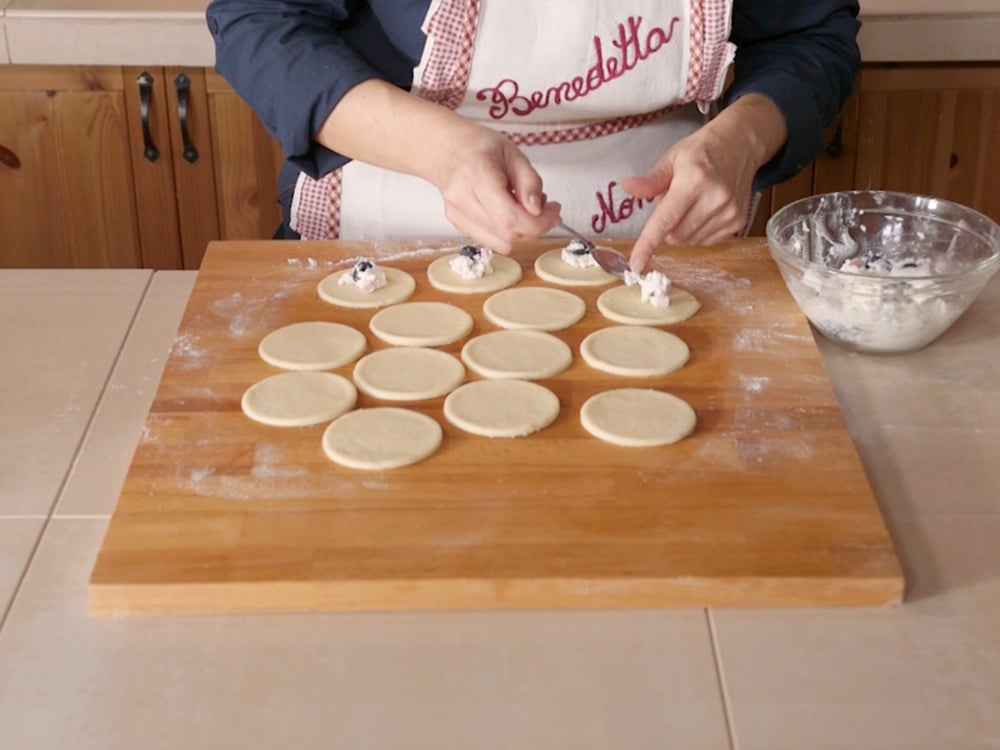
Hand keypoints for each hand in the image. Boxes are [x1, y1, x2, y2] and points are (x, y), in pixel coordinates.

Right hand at [316, 79, 559, 252]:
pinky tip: (510, 211)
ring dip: (519, 232)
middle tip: (545, 208)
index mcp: (477, 177)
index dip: (539, 222)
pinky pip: (489, 239)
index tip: (552, 210)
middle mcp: (464, 201)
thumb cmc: (471, 142)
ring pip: (498, 244)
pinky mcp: (457, 224)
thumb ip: (527, 180)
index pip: (513, 218)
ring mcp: (457, 216)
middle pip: (507, 238)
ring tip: (527, 207)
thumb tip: (540, 207)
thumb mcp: (506, 149)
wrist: (429, 144)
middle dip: (532, 229)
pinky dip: (506, 231)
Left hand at [623, 94, 787, 272]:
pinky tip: (702, 211)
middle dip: (666, 228)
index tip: (636, 264)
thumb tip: (628, 187)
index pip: (665, 220)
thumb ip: (650, 180)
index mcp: (694, 180)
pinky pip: (705, 241)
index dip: (648, 244)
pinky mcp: (737, 222)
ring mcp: (729, 212)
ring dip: (681, 230)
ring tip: (690, 204)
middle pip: (676, 236)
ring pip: (690, 241)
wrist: (740, 145)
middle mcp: (715, 198)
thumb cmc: (702, 151)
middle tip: (672, 203)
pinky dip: (696, 232)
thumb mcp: (672, 158)